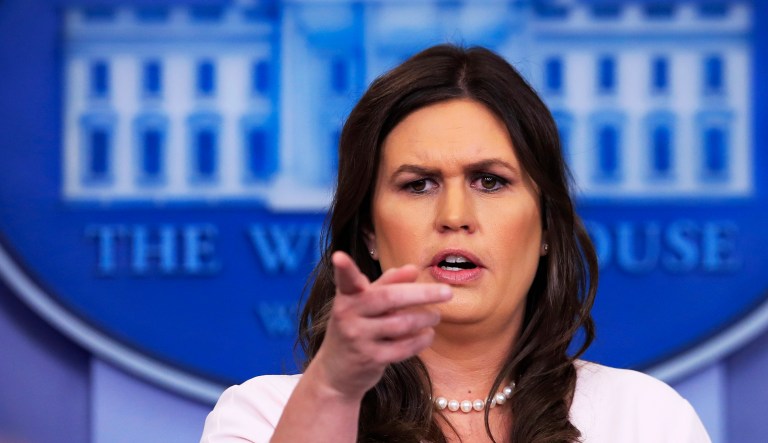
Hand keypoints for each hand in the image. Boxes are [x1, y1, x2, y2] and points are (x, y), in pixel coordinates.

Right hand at [311, 251, 451, 399]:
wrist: (336, 373)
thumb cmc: (355, 328)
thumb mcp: (363, 304)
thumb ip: (387, 284)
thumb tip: (412, 269)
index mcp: (347, 296)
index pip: (346, 280)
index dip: (344, 268)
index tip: (339, 256)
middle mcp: (348, 315)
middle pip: (389, 298)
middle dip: (422, 293)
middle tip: (447, 292)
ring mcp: (358, 337)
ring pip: (401, 323)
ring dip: (425, 318)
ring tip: (436, 316)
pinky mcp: (371, 358)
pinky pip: (404, 347)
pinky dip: (421, 340)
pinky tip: (428, 334)